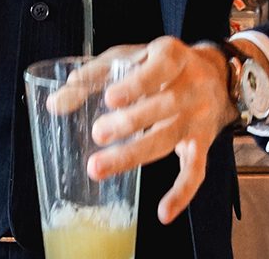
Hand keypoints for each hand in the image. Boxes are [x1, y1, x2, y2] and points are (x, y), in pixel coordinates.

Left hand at [86, 36, 239, 225]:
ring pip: (169, 139)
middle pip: (163, 106)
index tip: (111, 98)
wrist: (213, 76)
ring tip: (99, 167)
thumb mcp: (129, 57)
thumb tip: (54, 104)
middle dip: (129, 122)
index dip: (137, 83)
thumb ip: (92, 76)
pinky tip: (163, 212)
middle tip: (98, 133)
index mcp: (172, 55)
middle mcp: (191, 85)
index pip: (160, 67)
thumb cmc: (158, 65)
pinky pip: (196, 171)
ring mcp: (198, 117)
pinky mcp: (203, 143)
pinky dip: (182, 193)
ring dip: (134, 155)